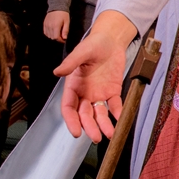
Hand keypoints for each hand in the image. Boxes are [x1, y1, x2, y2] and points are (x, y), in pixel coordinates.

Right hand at [43, 10, 70, 41]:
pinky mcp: (44, 24)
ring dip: (53, 36)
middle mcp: (50, 26)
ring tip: (58, 33)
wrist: (57, 6)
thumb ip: (65, 30)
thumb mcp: (67, 22)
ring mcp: (46, 25)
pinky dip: (49, 33)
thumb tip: (65, 38)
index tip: (64, 40)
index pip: (56, 37)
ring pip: (48, 36)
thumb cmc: (63, 14)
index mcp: (56, 26)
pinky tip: (53, 31)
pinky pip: (45, 32)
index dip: (60, 40)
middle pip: (52, 37)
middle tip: (62, 36)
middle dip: (57, 38)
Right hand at [54, 12, 138, 141]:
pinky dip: (118, 113)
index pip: (69, 108)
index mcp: (73, 86)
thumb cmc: (93, 44)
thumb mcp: (81, 52)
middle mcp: (85, 93)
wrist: (111, 40)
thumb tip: (57, 72)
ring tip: (110, 134)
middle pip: (85, 115)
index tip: (75, 132)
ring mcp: (99, 94)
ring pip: (100, 114)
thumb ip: (71, 63)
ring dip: (104, 125)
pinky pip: (115, 105)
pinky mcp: (113, 91)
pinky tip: (121, 119)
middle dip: (89, 127)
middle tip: (96, 138)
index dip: (71, 121)